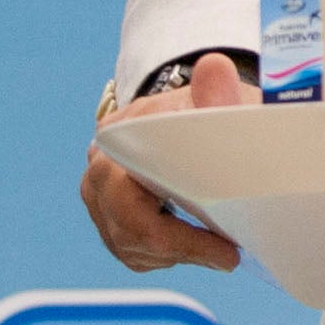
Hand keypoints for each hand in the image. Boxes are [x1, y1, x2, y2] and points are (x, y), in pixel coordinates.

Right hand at [81, 54, 251, 271]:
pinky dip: (161, 254)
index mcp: (123, 134)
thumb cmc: (213, 112)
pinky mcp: (106, 209)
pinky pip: (127, 248)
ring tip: (214, 247)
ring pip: (125, 244)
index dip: (178, 236)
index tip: (226, 251)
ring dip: (172, 254)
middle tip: (226, 256)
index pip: (133, 200)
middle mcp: (101, 162)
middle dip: (179, 249)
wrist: (193, 113)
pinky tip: (191, 244)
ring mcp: (98, 188)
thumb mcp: (225, 103)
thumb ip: (220, 92)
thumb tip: (215, 67)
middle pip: (126, 229)